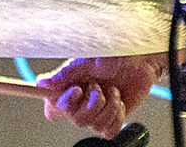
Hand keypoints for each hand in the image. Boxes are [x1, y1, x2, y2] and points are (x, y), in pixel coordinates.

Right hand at [37, 54, 165, 137]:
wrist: (142, 60)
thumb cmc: (116, 55)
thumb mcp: (89, 60)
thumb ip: (66, 74)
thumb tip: (42, 82)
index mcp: (70, 87)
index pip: (53, 109)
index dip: (62, 105)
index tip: (75, 90)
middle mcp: (81, 102)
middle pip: (76, 120)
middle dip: (92, 103)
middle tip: (100, 86)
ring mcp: (97, 112)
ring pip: (94, 125)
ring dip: (108, 107)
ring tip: (113, 90)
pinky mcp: (112, 118)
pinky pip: (108, 131)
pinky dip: (116, 116)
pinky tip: (119, 102)